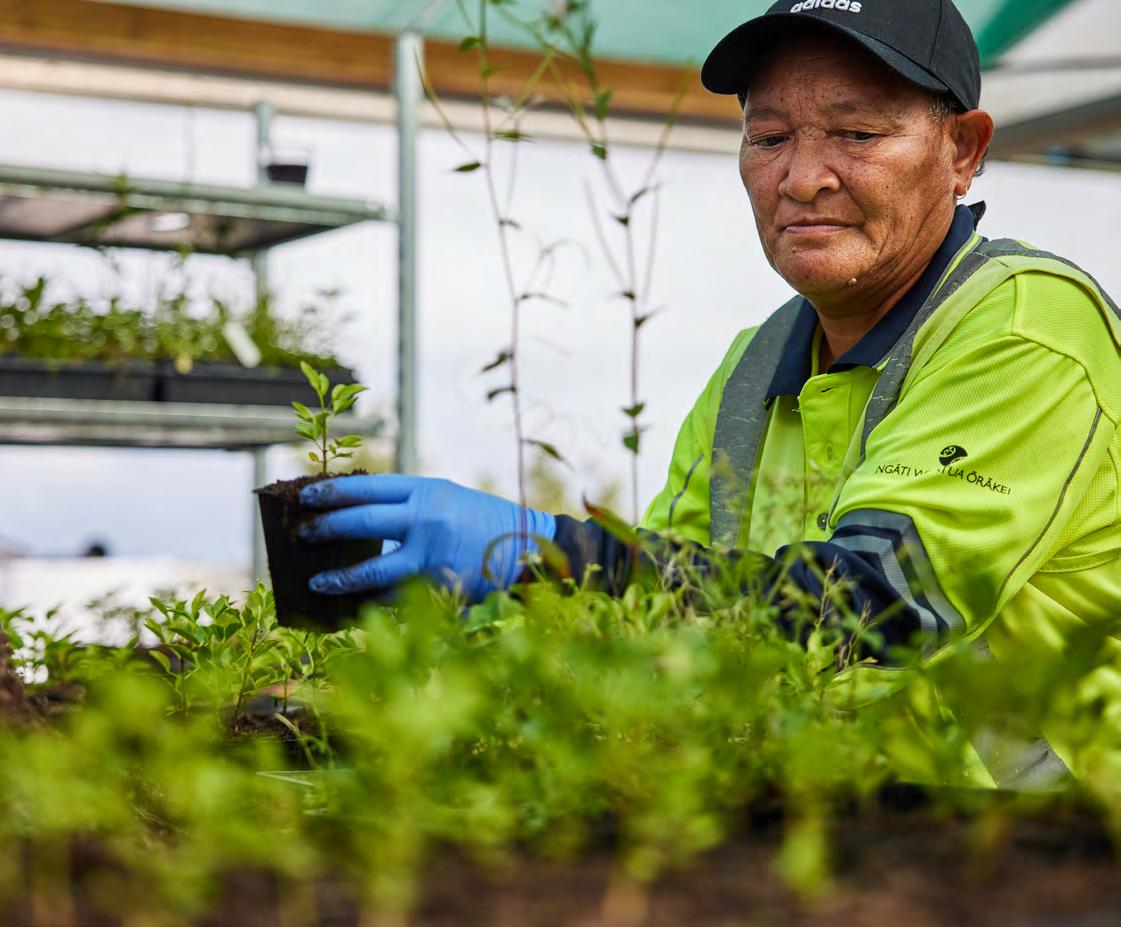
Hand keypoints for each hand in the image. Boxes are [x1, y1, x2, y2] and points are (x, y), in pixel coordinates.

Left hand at [299, 474, 555, 602]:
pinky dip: (373, 605)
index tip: (305, 498)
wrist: (528, 546)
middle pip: (364, 523)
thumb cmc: (480, 519)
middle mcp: (427, 520)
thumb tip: (355, 518)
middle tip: (302, 535)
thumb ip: (407, 505)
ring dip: (342, 579)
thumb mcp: (445, 498)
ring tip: (316, 583)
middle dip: (326, 529)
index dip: (332, 493)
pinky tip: (352, 608)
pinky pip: (397, 600)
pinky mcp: (441, 588)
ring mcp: (433, 556)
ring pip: (375, 571)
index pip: (367, 488)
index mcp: (426, 491)